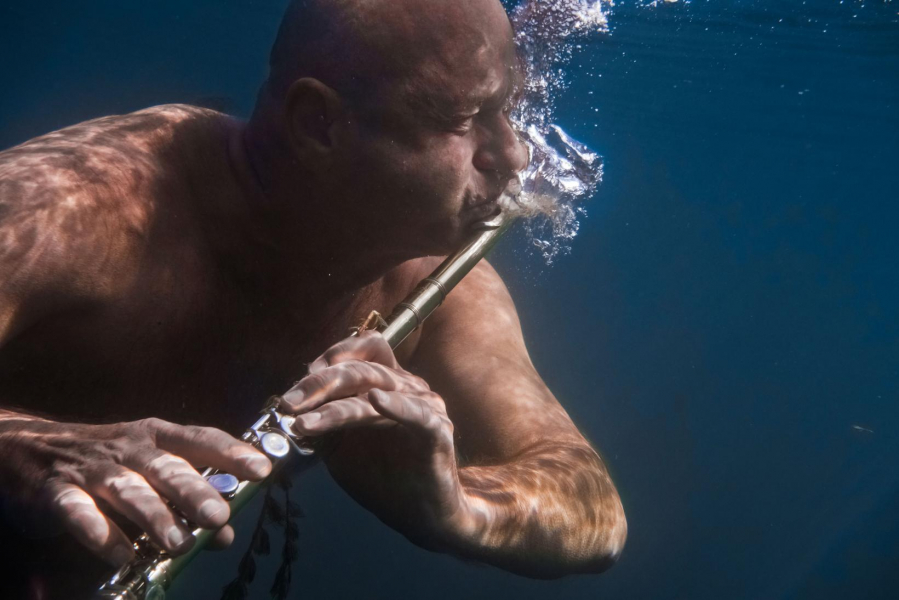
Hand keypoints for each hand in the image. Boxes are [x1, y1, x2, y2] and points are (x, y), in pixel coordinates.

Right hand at [0, 416, 270, 565]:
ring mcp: (93, 469)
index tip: (263, 469)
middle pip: (168, 468)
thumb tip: (226, 534)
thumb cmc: (107, 464)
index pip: (201, 440)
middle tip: (219, 515)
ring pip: (128, 490)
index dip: (232, 453)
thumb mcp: (149, 475)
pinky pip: (79, 512)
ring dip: (155, 516)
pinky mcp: (57, 492)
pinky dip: (99, 533)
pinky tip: (120, 556)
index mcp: (157, 437)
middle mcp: (129, 448)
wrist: (27, 450)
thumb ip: (188, 503)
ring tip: (179, 544)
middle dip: (195, 491)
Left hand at [280, 332, 467, 539]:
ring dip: (337, 405)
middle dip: (319, 383)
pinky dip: (395, 404)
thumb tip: (287, 410)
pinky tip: (375, 400)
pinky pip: (416, 412)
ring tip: (306, 422)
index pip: (363, 348)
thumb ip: (322, 424)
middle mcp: (407, 386)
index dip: (331, 357)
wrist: (422, 513)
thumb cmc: (384, 476)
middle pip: (362, 368)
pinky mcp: (436, 430)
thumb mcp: (342, 447)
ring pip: (378, 389)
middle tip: (288, 404)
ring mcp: (425, 404)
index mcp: (387, 382)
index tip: (298, 387)